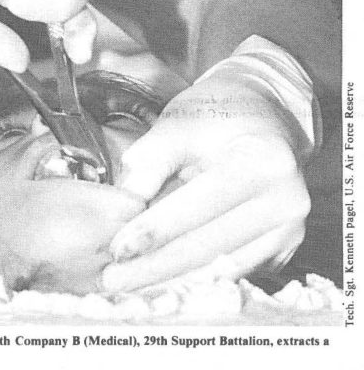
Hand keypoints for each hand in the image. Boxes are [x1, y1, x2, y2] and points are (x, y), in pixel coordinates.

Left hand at [101, 71, 310, 291]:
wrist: (265, 116)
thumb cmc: (216, 116)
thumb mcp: (178, 125)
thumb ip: (149, 163)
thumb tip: (122, 211)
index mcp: (261, 161)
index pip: (201, 205)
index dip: (155, 230)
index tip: (117, 249)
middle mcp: (285, 201)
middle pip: (210, 245)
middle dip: (155, 267)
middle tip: (113, 280)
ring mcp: (289, 231)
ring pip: (220, 268)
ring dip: (171, 282)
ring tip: (128, 286)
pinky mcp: (283, 250)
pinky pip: (233, 272)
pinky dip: (195, 280)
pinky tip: (160, 283)